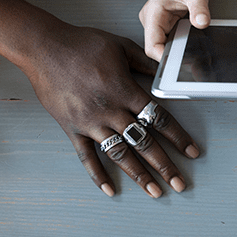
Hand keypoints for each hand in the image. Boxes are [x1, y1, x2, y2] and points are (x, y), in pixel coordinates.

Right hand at [20, 25, 201, 196]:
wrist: (43, 48)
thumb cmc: (82, 44)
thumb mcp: (120, 46)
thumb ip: (145, 62)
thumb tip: (166, 72)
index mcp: (125, 90)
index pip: (159, 119)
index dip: (178, 137)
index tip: (192, 152)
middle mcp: (111, 110)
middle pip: (144, 143)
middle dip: (165, 165)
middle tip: (180, 183)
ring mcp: (91, 122)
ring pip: (120, 154)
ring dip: (139, 175)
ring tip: (155, 192)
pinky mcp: (72, 129)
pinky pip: (87, 157)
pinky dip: (98, 175)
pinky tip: (111, 190)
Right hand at [139, 0, 210, 60]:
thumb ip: (200, 10)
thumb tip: (201, 24)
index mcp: (154, 12)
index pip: (152, 46)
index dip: (165, 58)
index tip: (180, 62)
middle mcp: (151, 19)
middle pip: (157, 49)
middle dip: (173, 56)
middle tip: (192, 59)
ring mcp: (157, 22)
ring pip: (163, 46)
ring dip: (177, 50)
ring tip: (192, 48)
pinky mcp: (165, 23)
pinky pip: (170, 40)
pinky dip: (180, 44)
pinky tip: (190, 42)